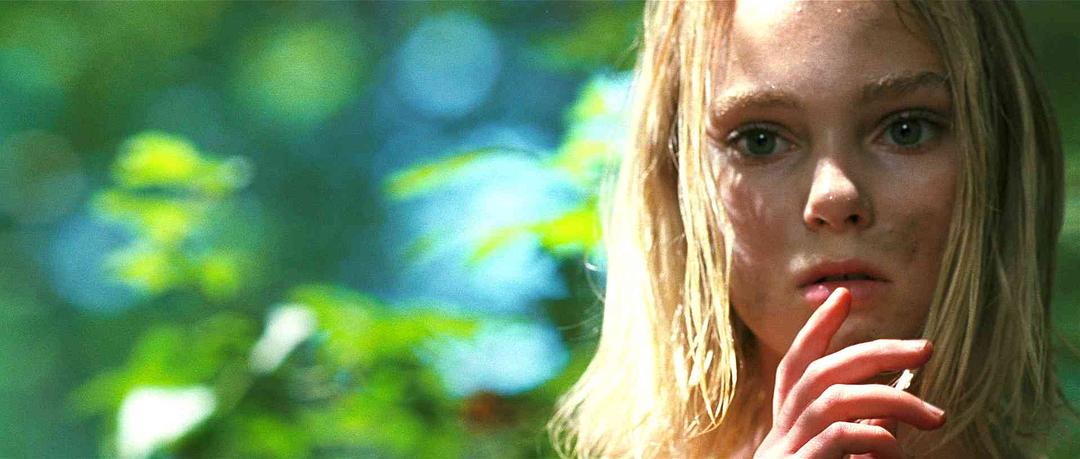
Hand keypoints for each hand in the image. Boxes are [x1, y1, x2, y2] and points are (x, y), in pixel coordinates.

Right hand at [752, 288, 944, 458]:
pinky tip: (898, 451)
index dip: (816, 329)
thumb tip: (890, 415)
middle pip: (819, 373)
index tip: (843, 295)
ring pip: (835, 400)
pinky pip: (838, 436)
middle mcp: (780, 434)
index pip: (795, 368)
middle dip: (876, 353)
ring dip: (892, 400)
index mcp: (789, 430)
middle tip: (925, 348)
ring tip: (936, 417)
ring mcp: (784, 451)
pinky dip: (876, 437)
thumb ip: (862, 436)